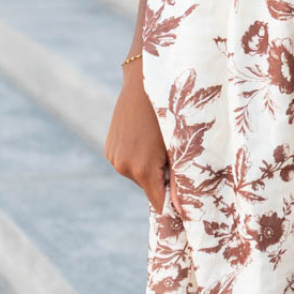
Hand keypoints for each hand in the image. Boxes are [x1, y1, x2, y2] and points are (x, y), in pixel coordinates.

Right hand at [105, 59, 169, 212]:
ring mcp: (113, 158)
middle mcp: (123, 167)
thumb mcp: (178, 147)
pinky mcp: (109, 149)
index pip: (158, 202)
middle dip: (162, 179)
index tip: (184, 203)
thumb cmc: (170, 114)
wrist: (143, 83)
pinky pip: (128, 163)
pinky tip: (146, 138)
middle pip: (148, 187)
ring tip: (159, 143)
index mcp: (142, 169)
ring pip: (138, 175)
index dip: (172, 204)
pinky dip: (138, 157)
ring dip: (150, 168)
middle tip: (174, 156)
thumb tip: (183, 210)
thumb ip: (180, 180)